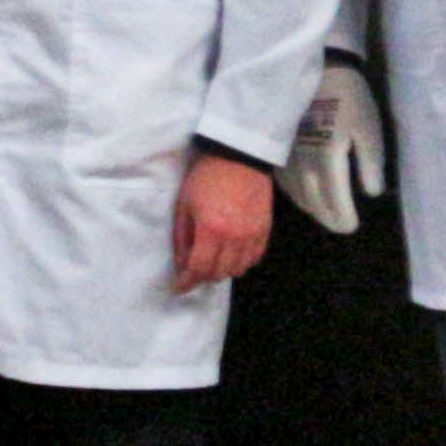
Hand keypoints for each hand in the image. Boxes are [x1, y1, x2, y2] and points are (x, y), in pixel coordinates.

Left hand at [173, 147, 276, 290]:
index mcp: (211, 229)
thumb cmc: (205, 177)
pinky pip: (254, 258)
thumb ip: (182, 236)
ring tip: (212, 261)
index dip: (187, 281)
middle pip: (219, 273)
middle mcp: (235, 237)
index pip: (199, 268)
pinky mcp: (265, 230)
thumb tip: (182, 263)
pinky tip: (231, 254)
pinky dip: (241, 261)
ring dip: (223, 270)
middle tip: (193, 271)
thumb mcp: (184, 204)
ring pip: (239, 269)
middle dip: (203, 276)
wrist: (238, 158)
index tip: (179, 287)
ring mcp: (253, 234)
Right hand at [280, 57, 384, 235]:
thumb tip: (371, 193)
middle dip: (328, 218)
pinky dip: (297, 195)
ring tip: (326, 214)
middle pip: (314, 203)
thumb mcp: (369, 129)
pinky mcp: (279, 150)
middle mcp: (302, 165)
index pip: (335, 201)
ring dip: (312, 209)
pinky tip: (305, 196)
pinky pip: (285, 183)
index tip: (352, 226)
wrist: (318, 71)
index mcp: (327, 160)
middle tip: (341, 226)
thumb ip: (371, 164)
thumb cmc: (349, 99)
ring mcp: (287, 158)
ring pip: (298, 195)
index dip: (344, 217)